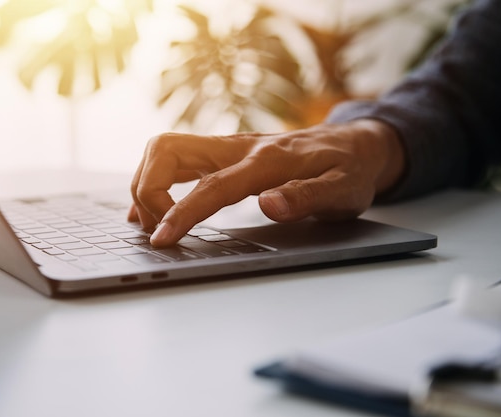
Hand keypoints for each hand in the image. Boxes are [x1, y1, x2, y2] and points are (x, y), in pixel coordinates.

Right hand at [129, 119, 404, 246]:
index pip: (211, 186)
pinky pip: (176, 158)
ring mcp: (228, 148)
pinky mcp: (224, 153)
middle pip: (168, 149)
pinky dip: (155, 180)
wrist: (354, 144)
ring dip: (147, 183)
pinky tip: (153, 207)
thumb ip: (307, 197)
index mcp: (266, 161)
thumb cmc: (349, 169)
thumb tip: (268, 205)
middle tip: (159, 229)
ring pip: (166, 149)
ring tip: (151, 222)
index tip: (161, 239)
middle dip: (149, 189)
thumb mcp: (343, 191)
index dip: (181, 212)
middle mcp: (239, 147)